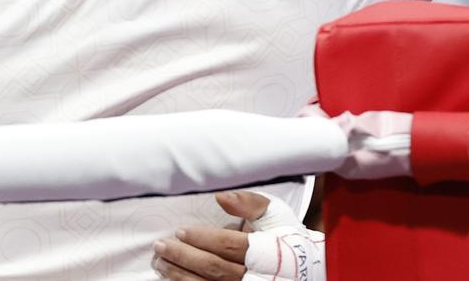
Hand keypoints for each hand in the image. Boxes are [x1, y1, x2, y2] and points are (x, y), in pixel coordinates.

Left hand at [152, 191, 324, 280]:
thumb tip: (221, 196)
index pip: (230, 246)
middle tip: (161, 246)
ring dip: (180, 275)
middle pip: (215, 269)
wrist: (308, 270)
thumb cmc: (285, 238)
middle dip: (184, 257)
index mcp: (267, 252)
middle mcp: (259, 277)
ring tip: (160, 262)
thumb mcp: (275, 215)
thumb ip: (250, 203)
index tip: (180, 232)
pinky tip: (174, 279)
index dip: (203, 239)